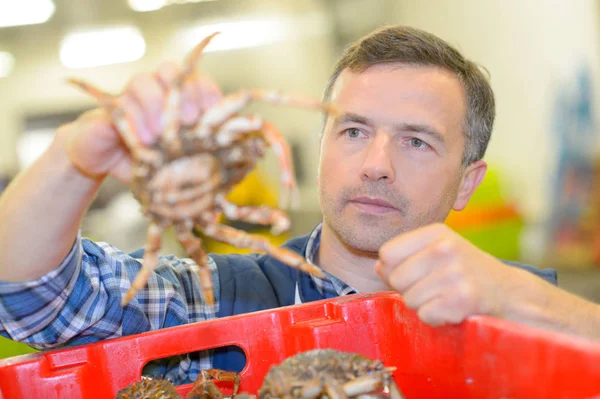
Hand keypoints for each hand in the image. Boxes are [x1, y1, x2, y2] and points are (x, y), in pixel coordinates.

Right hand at [57, 62, 222, 182]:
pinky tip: (140, 139)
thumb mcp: (179, 164)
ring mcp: (128, 95)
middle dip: (183, 93)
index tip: (214, 113)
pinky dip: (130, 119)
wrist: (103, 160)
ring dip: (153, 105)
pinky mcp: (106, 108)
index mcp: (178, 98)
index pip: (197, 81)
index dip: (207, 92)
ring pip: (142, 81)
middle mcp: (154, 89)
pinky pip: (118, 104)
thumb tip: (235, 174)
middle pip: (170, 70)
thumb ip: (205, 161)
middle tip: (190, 121)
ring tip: (158, 135)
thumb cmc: (150, 162)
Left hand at [375, 223, 532, 326]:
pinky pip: (426, 315)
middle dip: (409, 290)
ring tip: (444, 297)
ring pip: (409, 299)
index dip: (394, 269)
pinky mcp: (463, 298)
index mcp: (436, 232)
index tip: (414, 274)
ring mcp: (455, 273)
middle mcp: (445, 248)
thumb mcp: (438, 252)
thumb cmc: (464, 271)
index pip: (387, 253)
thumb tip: (378, 266)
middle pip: (396, 278)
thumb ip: (405, 256)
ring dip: (423, 305)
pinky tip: (452, 309)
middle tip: (433, 288)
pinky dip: (435, 318)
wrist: (509, 292)